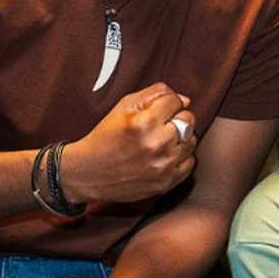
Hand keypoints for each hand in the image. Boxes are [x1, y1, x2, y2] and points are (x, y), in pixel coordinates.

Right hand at [59, 82, 196, 204]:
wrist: (87, 173)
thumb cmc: (105, 137)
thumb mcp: (123, 107)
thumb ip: (154, 94)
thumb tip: (183, 99)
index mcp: (144, 123)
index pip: (176, 101)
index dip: (168, 102)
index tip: (160, 109)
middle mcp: (156, 144)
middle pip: (188, 119)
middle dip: (176, 118)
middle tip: (161, 124)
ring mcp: (162, 166)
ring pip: (191, 140)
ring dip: (180, 138)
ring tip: (161, 140)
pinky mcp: (166, 182)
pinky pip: (190, 162)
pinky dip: (181, 157)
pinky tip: (164, 155)